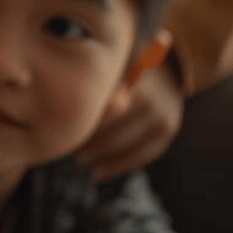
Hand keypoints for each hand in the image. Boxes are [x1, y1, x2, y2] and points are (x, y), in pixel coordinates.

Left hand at [73, 61, 183, 181]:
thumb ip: (101, 78)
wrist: (170, 65)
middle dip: (86, 141)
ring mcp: (163, 119)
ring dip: (97, 157)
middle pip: (111, 130)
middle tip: (63, 147)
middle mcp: (153, 102)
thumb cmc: (127, 60)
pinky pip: (141, 156)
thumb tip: (84, 102)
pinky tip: (98, 173)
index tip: (62, 128)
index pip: (102, 110)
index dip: (83, 121)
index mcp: (134, 81)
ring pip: (123, 146)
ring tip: (78, 160)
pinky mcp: (168, 132)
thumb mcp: (115, 59)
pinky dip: (117, 166)